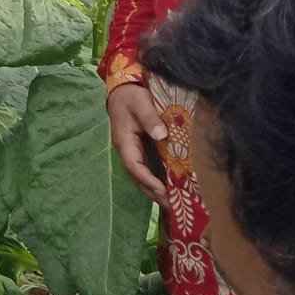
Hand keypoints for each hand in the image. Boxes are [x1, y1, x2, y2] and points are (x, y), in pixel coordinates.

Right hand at [107, 83, 168, 205]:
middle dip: (153, 192)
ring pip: (142, 175)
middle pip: (137, 176)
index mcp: (124, 140)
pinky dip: (156, 180)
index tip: (163, 190)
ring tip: (172, 203)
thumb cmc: (131, 96)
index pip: (134, 165)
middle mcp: (127, 149)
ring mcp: (133, 150)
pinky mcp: (140, 149)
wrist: (123, 89)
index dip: (147, 179)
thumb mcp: (140, 102)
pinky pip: (147, 168)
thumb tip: (160, 134)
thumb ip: (149, 117)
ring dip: (155, 189)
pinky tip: (169, 187)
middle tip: (171, 205)